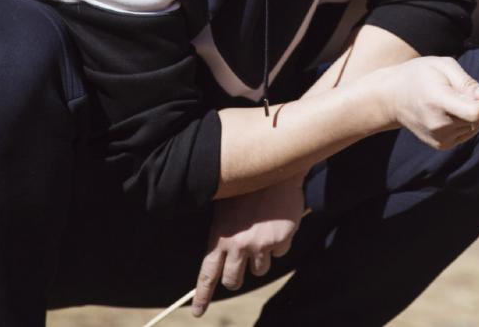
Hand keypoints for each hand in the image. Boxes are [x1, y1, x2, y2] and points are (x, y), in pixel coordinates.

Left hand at [193, 175, 305, 316]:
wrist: (275, 168)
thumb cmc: (247, 187)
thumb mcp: (224, 208)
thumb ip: (221, 235)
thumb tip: (219, 261)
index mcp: (219, 237)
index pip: (207, 274)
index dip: (202, 296)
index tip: (197, 312)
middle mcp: (238, 245)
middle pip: (234, 280)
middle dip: (237, 278)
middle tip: (241, 267)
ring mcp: (260, 244)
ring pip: (260, 269)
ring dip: (261, 257)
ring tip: (262, 231)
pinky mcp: (280, 240)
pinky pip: (280, 253)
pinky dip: (280, 242)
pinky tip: (277, 222)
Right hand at [374, 56, 478, 149]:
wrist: (392, 97)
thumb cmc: (419, 75)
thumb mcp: (443, 66)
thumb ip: (468, 82)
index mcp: (437, 101)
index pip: (474, 113)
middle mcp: (437, 124)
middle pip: (477, 119)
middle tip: (464, 91)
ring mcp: (438, 137)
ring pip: (474, 126)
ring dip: (472, 114)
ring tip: (451, 100)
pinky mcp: (440, 145)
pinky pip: (467, 133)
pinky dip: (465, 122)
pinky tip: (449, 111)